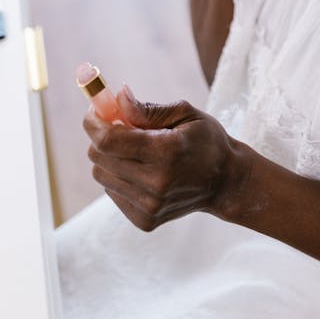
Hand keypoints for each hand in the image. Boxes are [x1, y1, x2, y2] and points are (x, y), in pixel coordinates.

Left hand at [84, 87, 244, 230]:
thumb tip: (117, 98)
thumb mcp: (185, 113)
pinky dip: (119, 176)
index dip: (94, 123)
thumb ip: (148, 109)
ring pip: (102, 175)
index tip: (95, 111)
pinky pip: (112, 191)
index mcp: (167, 151)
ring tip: (134, 150)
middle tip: (118, 125)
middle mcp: (156, 183)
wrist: (225, 182)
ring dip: (109, 158)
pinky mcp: (144, 220)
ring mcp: (150, 205)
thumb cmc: (206, 140)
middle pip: (99, 157)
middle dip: (101, 136)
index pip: (109, 140)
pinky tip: (142, 170)